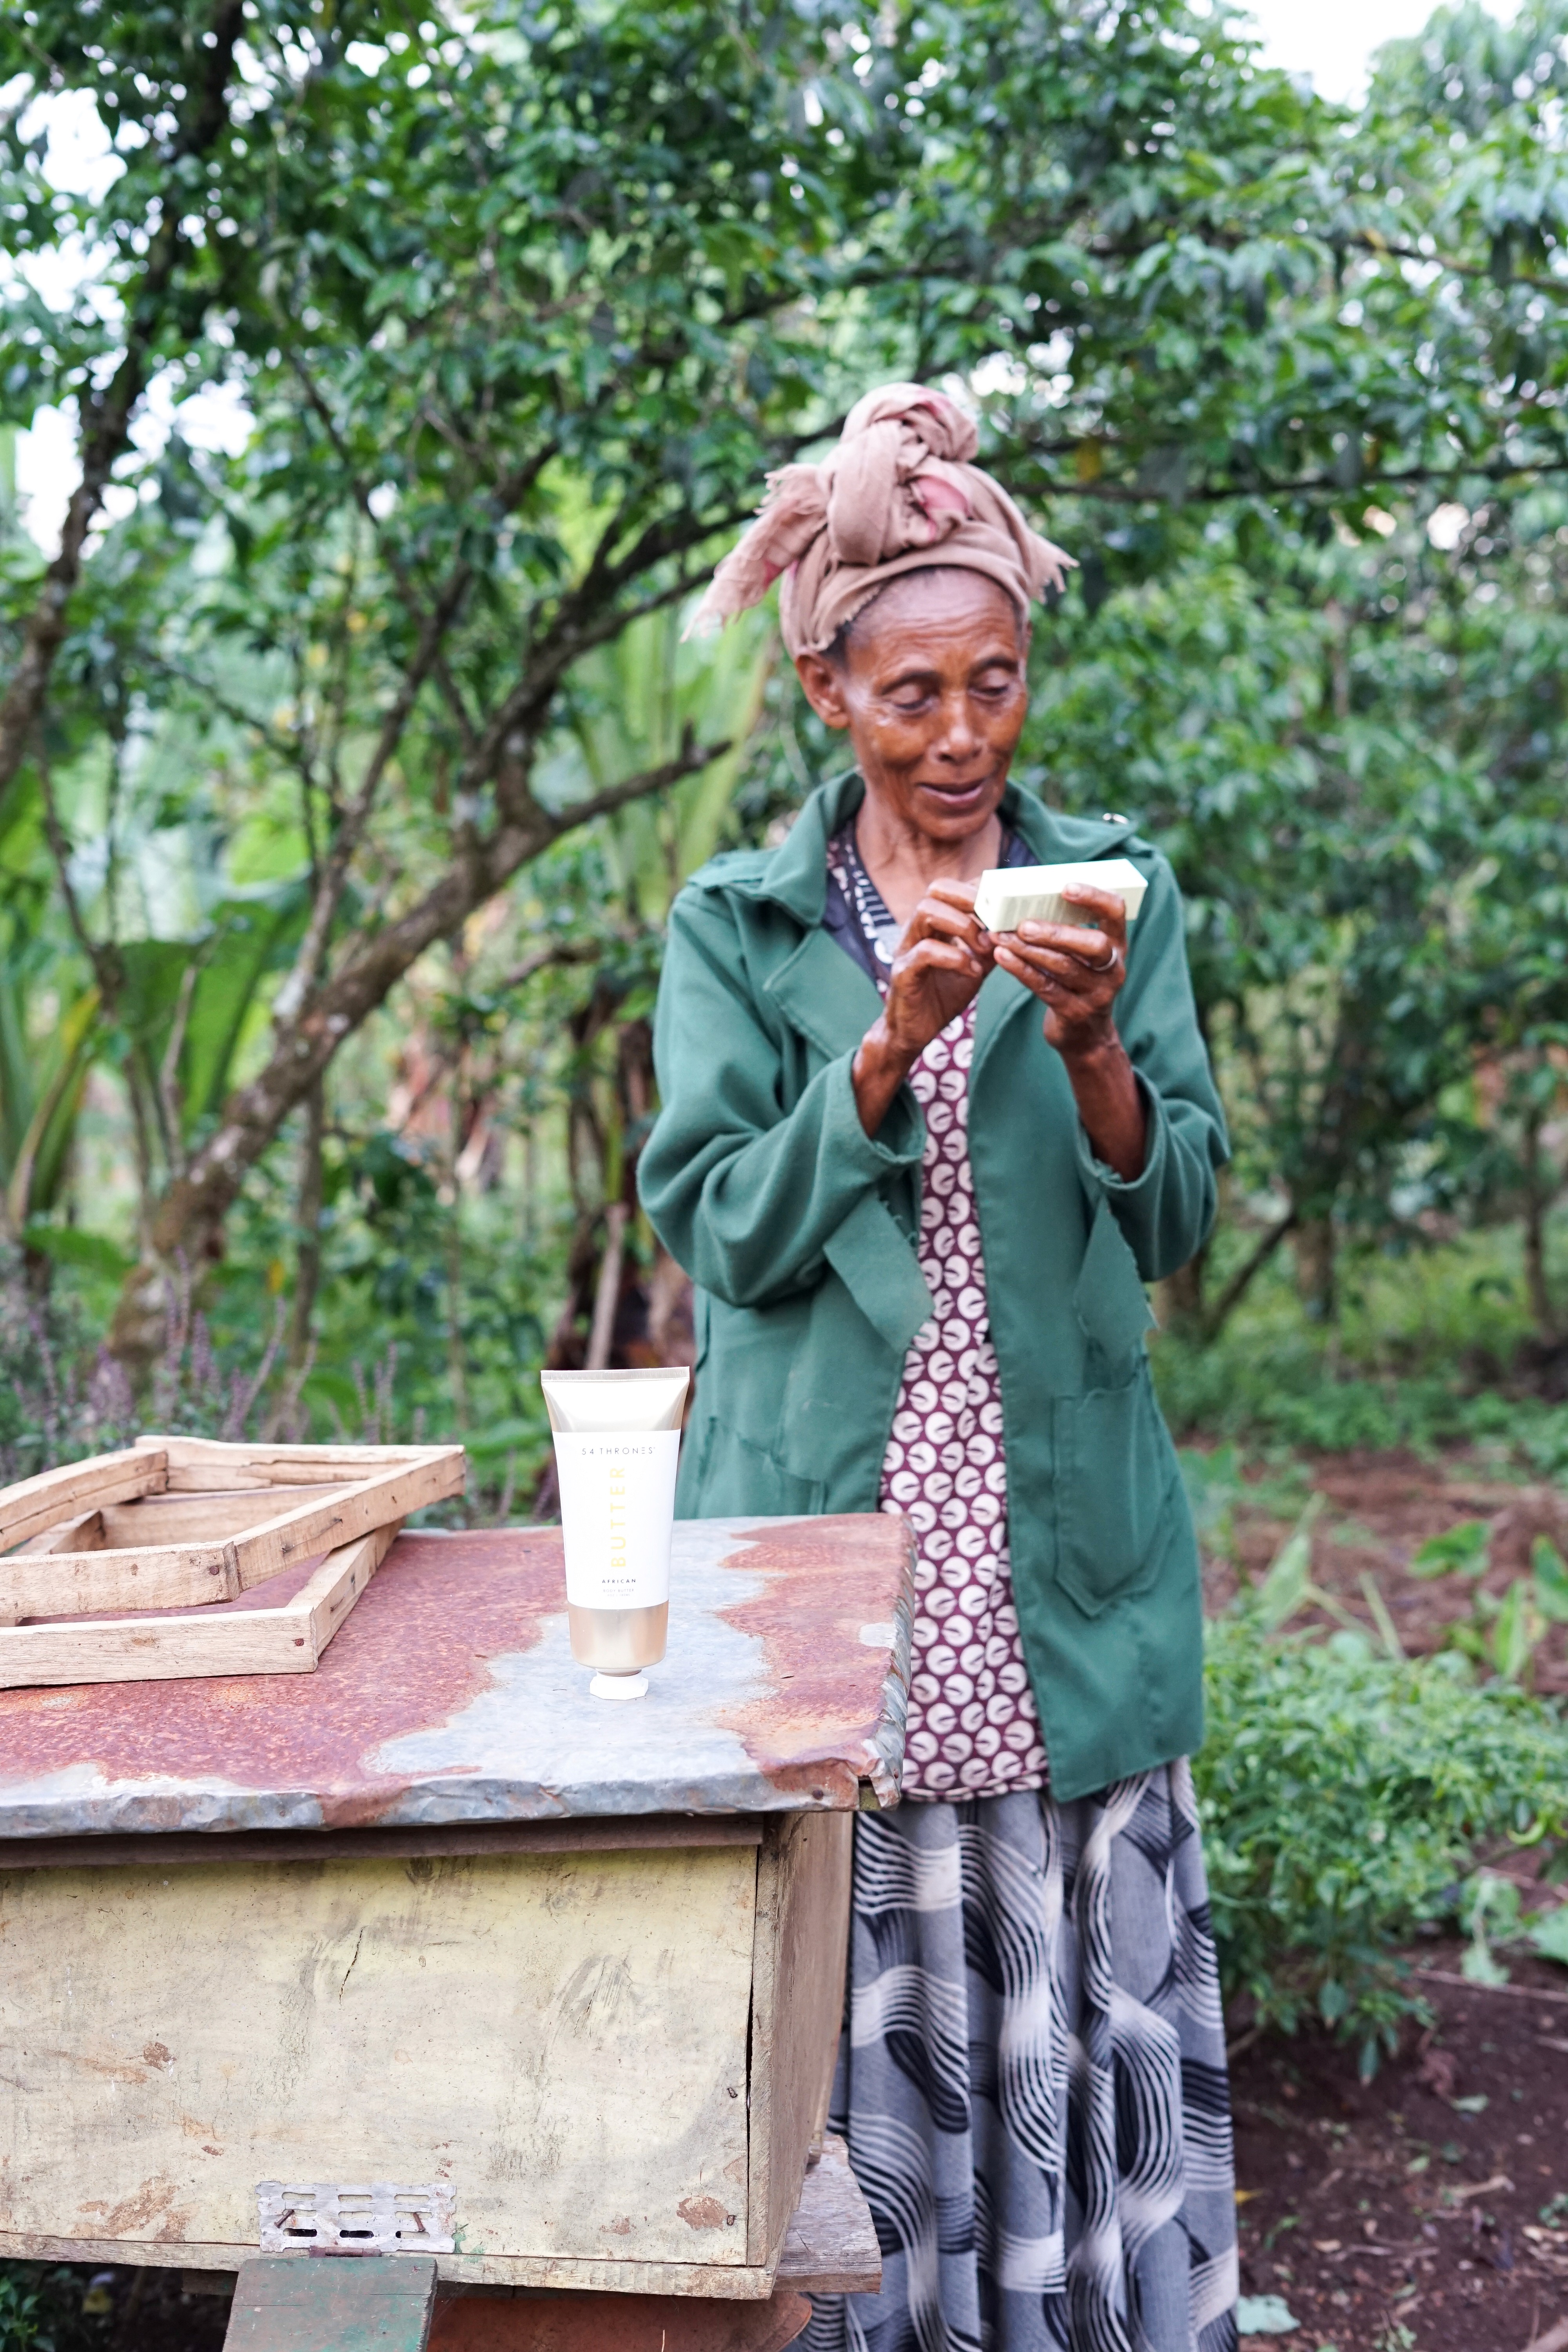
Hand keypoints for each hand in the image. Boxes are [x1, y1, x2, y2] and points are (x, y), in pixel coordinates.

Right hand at [851, 879, 992, 1135]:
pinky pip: (925, 952)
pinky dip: (955, 957)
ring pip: (927, 911)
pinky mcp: (902, 973)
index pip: (953, 887)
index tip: (1005, 906)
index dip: (980, 889)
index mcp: (933, 924)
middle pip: (937, 889)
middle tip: (996, 920)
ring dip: (964, 925)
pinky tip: (973, 972)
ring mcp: (906, 949)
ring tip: (985, 947)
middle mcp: (916, 930)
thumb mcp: (976, 965)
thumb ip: (992, 945)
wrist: (914, 1032)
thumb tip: (1020, 928)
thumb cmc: (942, 995)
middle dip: (971, 898)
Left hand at [993, 883, 1146, 1180]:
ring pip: (1063, 967)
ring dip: (1029, 950)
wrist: (1084, 1036)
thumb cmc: (1076, 981)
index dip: (1094, 897)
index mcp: (1116, 945)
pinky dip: (1021, 971)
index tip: (1065, 886)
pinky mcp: (1075, 1013)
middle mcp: (1113, 968)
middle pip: (1093, 944)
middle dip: (1057, 932)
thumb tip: (1026, 894)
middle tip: (1024, 923)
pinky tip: (1001, 956)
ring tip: (1000, 935)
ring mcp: (1097, 994)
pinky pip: (1046, 988)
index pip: (1116, 912)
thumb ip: (1067, 928)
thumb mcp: (1082, 955)